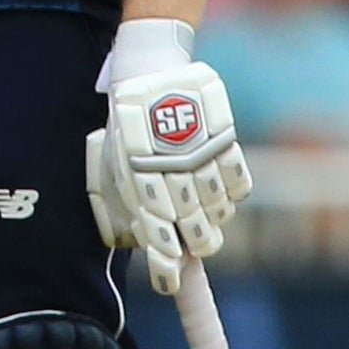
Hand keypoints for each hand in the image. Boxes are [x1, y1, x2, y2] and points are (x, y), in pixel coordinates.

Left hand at [92, 20, 251, 294]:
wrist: (150, 66)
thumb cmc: (125, 121)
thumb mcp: (110, 158)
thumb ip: (119, 199)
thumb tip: (130, 240)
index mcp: (136, 174)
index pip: (156, 233)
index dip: (164, 264)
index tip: (167, 281)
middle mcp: (170, 170)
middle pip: (195, 230)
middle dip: (193, 246)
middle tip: (190, 245)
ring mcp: (200, 156)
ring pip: (218, 211)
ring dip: (211, 220)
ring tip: (199, 213)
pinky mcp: (225, 140)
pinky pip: (238, 185)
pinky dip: (230, 194)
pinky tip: (217, 189)